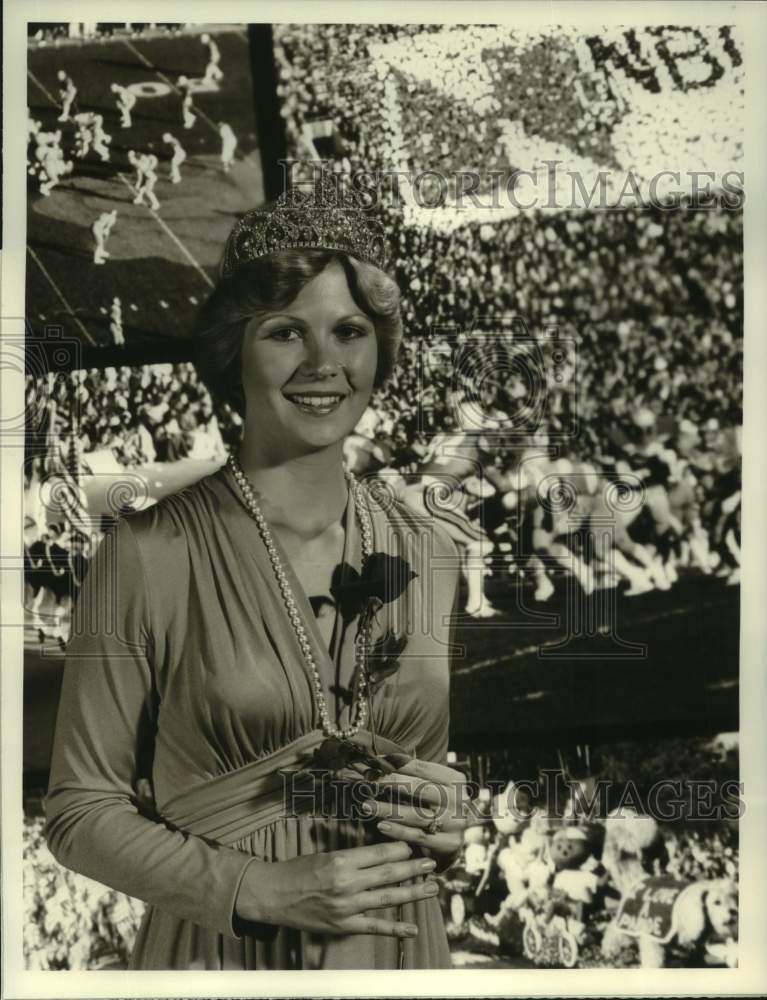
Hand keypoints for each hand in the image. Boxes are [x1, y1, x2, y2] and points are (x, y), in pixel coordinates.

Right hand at [235, 840, 437, 937]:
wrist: (272, 895)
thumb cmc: (297, 870)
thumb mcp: (325, 855)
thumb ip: (352, 857)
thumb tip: (380, 854)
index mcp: (341, 861)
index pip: (379, 853)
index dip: (400, 849)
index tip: (415, 845)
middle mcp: (347, 883)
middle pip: (388, 874)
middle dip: (413, 867)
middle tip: (432, 863)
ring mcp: (346, 907)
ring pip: (387, 898)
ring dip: (412, 893)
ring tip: (432, 888)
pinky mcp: (343, 925)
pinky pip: (374, 927)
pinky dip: (395, 929)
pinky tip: (413, 928)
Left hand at [362, 759, 469, 871]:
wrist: (460, 838)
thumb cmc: (440, 807)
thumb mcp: (435, 786)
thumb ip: (414, 776)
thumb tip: (382, 761)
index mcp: (454, 779)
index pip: (422, 768)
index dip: (397, 764)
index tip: (375, 763)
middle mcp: (457, 799)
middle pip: (420, 788)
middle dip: (391, 782)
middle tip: (369, 780)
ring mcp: (455, 822)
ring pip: (416, 814)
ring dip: (388, 809)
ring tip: (368, 806)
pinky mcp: (449, 843)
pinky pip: (418, 836)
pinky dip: (398, 831)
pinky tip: (382, 826)